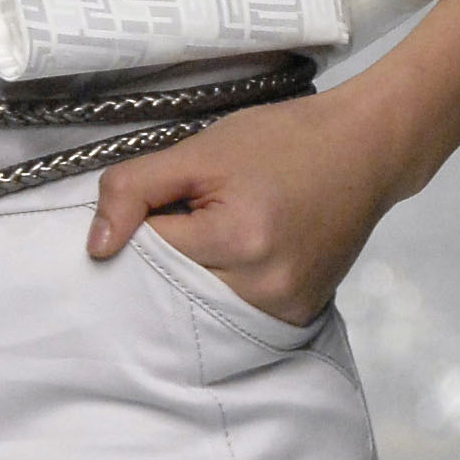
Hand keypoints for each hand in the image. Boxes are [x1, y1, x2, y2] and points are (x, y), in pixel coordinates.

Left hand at [86, 76, 411, 327]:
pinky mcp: (298, 316)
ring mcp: (284, 309)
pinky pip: (236, 317)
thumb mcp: (201, 150)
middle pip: (171, 292)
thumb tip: (96, 246)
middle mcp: (262, 288)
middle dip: (162, 261)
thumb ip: (135, 189)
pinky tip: (238, 255)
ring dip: (189, 280)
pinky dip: (222, 291)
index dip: (143, 226)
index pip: (148, 253)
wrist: (363, 149)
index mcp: (235, 240)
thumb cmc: (282, 141)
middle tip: (184, 221)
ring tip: (217, 233)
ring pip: (200, 310)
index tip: (162, 204)